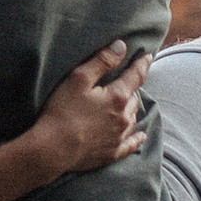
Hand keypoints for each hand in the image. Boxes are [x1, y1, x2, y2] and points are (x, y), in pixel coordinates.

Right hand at [29, 42, 147, 178]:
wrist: (53, 149)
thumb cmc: (63, 110)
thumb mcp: (79, 78)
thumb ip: (102, 61)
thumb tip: (122, 46)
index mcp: (118, 97)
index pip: (136, 76)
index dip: (142, 64)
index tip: (147, 56)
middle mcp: (124, 117)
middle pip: (134, 98)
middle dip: (131, 88)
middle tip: (124, 82)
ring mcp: (119, 137)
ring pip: (133, 118)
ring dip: (130, 109)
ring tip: (125, 104)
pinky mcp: (112, 153)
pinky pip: (131, 144)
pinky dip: (137, 138)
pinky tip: (141, 135)